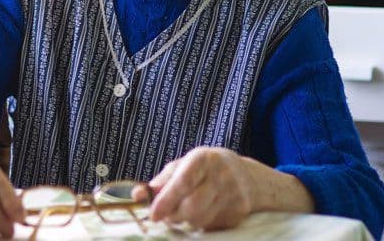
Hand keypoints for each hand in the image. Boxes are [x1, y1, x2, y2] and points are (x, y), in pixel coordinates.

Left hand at [143, 146, 257, 230]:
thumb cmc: (206, 169)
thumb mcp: (184, 166)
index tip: (153, 214)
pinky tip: (204, 211)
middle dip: (173, 216)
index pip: (183, 182)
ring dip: (186, 221)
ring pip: (200, 220)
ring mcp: (233, 194)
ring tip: (185, 210)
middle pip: (192, 207)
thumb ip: (161, 181)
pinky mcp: (239, 212)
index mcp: (204, 158)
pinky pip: (211, 226)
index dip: (166, 200)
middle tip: (166, 215)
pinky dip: (201, 223)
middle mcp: (222, 175)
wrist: (246, 176)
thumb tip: (137, 195)